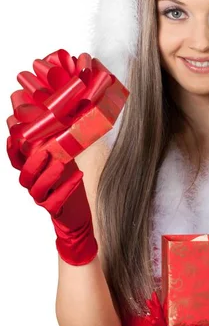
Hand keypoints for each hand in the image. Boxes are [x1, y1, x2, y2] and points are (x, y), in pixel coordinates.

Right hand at [12, 147, 97, 265]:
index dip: (12, 152)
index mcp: (32, 170)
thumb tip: (53, 115)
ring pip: (38, 189)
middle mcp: (33, 184)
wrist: (76, 210)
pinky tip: (78, 175)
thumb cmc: (67, 179)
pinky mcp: (53, 208)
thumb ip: (55, 139)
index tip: (12, 139)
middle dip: (32, 164)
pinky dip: (67, 187)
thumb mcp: (62, 155)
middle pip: (25, 176)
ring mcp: (42, 197)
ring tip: (61, 165)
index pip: (16, 161)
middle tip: (45, 153)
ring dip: (48, 176)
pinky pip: (56, 200)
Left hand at [144, 291, 191, 325]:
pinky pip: (170, 314)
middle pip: (162, 325)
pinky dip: (166, 306)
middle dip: (155, 313)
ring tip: (152, 298)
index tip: (154, 319)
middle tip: (150, 302)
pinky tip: (162, 299)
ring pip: (164, 319)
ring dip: (157, 308)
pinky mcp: (179, 321)